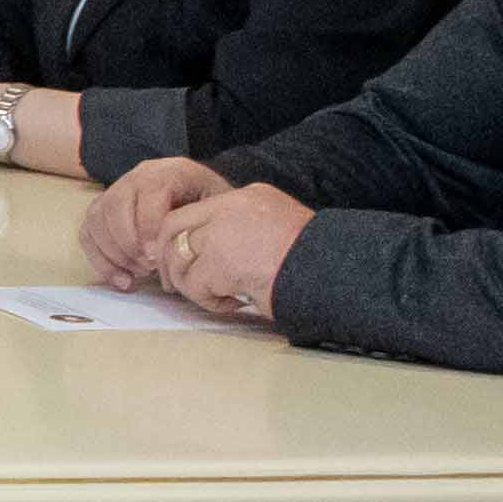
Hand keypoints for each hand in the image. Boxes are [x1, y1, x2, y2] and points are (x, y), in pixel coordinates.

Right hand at [82, 156, 225, 288]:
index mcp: (171, 171)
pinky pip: (88, 233)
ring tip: (139, 273)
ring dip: (114, 253)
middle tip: (148, 267)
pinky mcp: (103, 210)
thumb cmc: (212, 211)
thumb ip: (201, 222)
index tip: (155, 259)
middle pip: (116, 203)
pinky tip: (123, 279)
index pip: (148, 191)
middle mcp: (138, 175)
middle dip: (127, 242)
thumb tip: (181, 249)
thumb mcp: (219, 209)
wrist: (204, 202)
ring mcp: (117, 191)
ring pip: (97, 218)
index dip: (147, 226)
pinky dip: (101, 260)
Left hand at [153, 181, 312, 323]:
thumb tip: (210, 258)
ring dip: (190, 285)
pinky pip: (195, 286)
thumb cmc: (313, 261)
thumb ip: (244, 234)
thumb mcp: (277, 231)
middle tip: (175, 284)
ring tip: (217, 297)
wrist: (333, 272)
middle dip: (169, 259)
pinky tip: (233, 304)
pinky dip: (208, 301)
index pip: (195, 211)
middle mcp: (232, 207)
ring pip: (179, 258)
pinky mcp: (221, 262)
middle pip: (173, 228)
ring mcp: (224, 232)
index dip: (180, 239)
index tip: (181, 260)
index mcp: (248, 197)